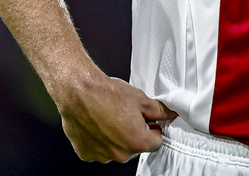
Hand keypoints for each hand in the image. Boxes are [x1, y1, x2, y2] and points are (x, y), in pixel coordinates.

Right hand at [58, 72, 176, 162]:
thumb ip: (158, 110)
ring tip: (110, 116)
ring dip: (117, 138)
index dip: (154, 128)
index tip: (148, 120)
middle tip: (126, 114)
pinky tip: (97, 123)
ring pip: (117, 149)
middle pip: (136, 146)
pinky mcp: (87, 154)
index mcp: (137, 141)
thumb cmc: (107, 93)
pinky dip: (100, 140)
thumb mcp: (140, 98)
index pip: (156, 142)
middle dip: (134, 133)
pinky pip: (99, 150)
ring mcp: (102, 156)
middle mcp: (121, 154)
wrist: (79, 92)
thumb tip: (169, 113)